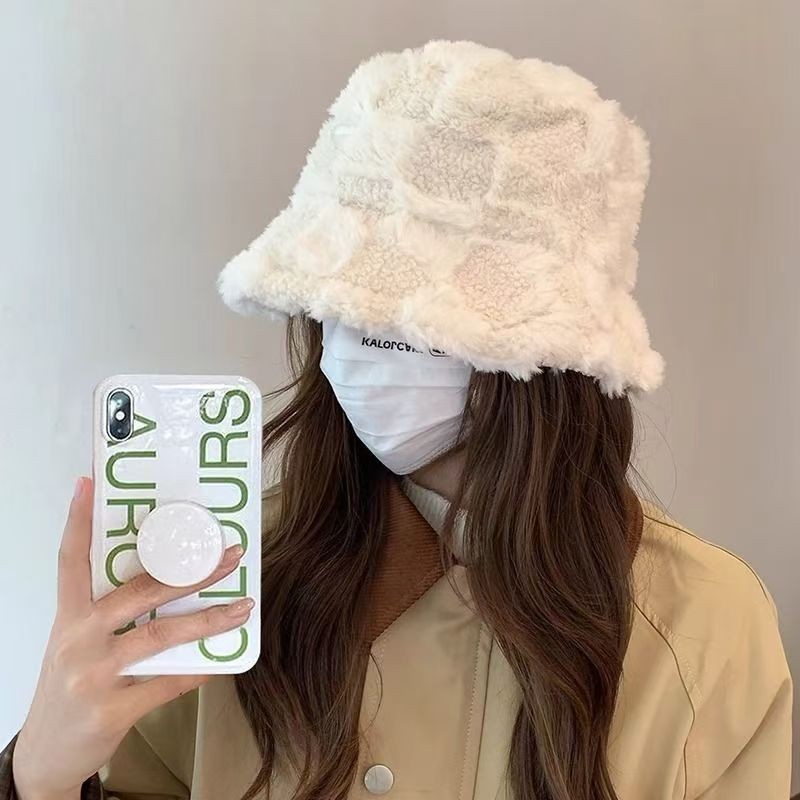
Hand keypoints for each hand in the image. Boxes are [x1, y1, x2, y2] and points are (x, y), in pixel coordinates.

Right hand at [13, 476, 252, 799]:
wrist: (46, 755)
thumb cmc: (69, 687)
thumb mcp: (76, 645)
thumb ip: (109, 616)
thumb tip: (169, 583)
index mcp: (68, 618)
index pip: (70, 560)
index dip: (78, 521)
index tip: (89, 484)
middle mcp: (77, 640)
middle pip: (138, 591)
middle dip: (189, 571)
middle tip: (229, 553)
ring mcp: (93, 675)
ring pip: (160, 634)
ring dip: (209, 619)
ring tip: (242, 606)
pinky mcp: (112, 709)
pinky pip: (168, 682)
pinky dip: (200, 670)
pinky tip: (223, 660)